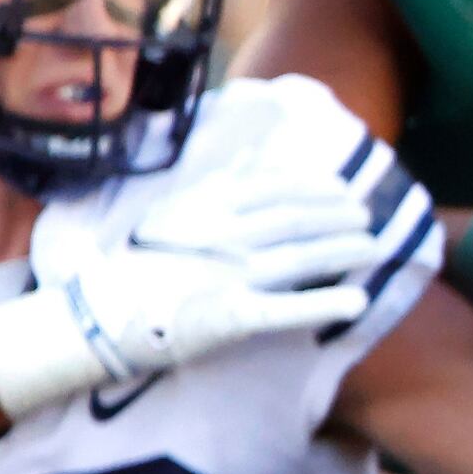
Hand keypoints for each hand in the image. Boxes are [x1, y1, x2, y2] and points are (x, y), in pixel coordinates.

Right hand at [0, 161, 382, 413]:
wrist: (97, 318)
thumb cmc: (138, 267)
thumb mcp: (172, 215)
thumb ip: (217, 187)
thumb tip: (257, 156)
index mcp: (205, 210)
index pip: (274, 188)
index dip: (315, 187)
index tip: (343, 188)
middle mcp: (222, 238)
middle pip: (295, 220)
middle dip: (338, 216)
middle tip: (367, 216)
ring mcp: (228, 277)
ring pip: (300, 258)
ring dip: (343, 250)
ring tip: (375, 248)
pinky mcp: (231, 317)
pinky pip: (287, 310)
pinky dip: (325, 304)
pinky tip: (358, 302)